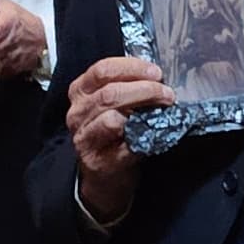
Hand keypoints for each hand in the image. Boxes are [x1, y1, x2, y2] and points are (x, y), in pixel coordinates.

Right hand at [65, 53, 171, 224]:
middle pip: (109, 93)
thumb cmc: (113, 133)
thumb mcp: (113, 103)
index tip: (156, 72)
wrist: (105, 175)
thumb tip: (156, 73)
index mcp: (80, 92)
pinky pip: (123, 144)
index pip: (102, 70)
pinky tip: (154, 133)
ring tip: (164, 109)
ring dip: (144, 111)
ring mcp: (85, 138)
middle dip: (144, 89)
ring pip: (112, 118)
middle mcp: (77, 113)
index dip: (132, 68)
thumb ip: (126, 85)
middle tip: (166, 93)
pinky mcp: (98, 161)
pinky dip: (142, 136)